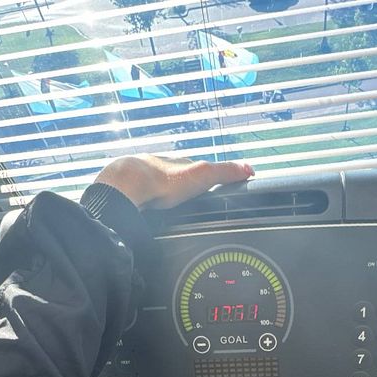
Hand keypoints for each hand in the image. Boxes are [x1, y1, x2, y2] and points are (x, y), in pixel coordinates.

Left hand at [94, 155, 254, 208]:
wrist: (127, 187)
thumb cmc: (163, 181)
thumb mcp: (202, 175)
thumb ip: (225, 172)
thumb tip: (248, 168)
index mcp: (176, 164)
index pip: (194, 169)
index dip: (203, 178)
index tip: (209, 188)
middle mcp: (157, 168)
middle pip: (172, 177)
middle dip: (178, 189)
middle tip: (187, 203)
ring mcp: (140, 180)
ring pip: (153, 187)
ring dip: (159, 196)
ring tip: (167, 209)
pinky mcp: (127, 195)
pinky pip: (139, 199)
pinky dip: (145, 205)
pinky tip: (147, 212)